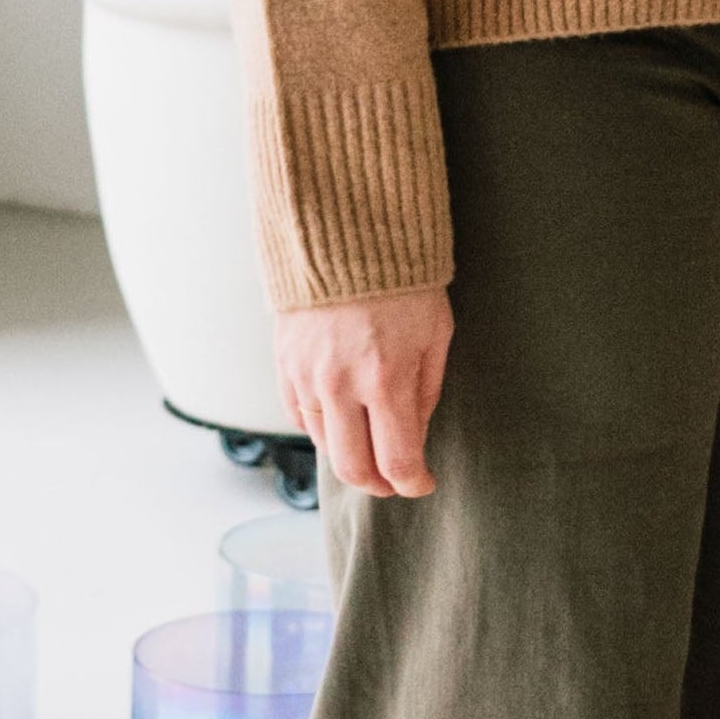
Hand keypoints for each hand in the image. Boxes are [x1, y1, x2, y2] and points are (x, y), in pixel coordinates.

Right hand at [275, 286, 453, 496]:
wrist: (347, 233)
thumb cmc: (404, 282)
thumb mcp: (435, 334)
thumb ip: (425, 394)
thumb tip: (414, 441)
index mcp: (386, 379)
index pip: (396, 461)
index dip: (413, 482)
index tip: (423, 483)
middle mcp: (341, 385)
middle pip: (353, 468)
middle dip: (378, 485)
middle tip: (395, 480)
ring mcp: (307, 376)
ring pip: (324, 446)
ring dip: (350, 456)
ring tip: (371, 446)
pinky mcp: (284, 364)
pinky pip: (300, 417)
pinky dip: (323, 429)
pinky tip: (342, 421)